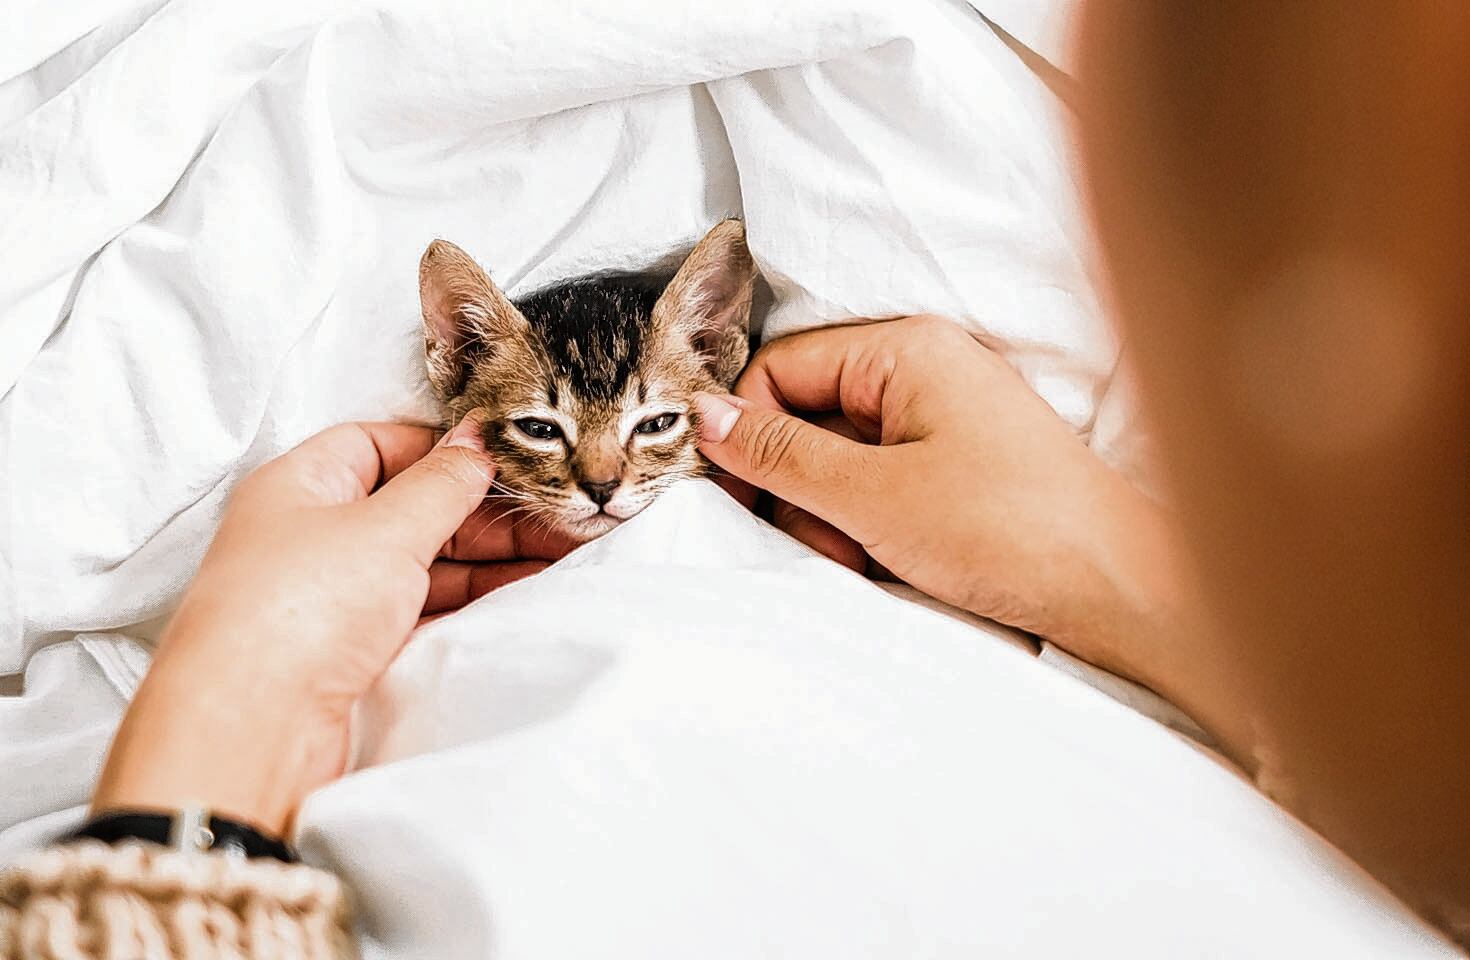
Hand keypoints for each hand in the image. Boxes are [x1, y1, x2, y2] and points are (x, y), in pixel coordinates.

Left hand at [92, 416, 575, 833]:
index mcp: (300, 484)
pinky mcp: (346, 650)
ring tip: (559, 560)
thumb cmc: (300, 612)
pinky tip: (516, 597)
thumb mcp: (386, 529)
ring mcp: (328, 595)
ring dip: (487, 560)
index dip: (447, 449)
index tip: (512, 461)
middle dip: (486, 513)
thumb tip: (475, 441)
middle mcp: (310, 534)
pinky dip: (466, 600)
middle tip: (560, 520)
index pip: (382, 443)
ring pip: (421, 561)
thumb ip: (441, 483)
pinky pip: (419, 608)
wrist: (249, 732)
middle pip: (411, 505)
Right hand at [694, 316, 1188, 689]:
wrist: (1122, 590)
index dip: (748, 433)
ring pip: (841, 455)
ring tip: (866, 557)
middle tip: (826, 543)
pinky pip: (881, 480)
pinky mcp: (960, 462)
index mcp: (906, 350)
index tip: (742, 498)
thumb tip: (703, 415)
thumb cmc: (1009, 530)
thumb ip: (781, 452)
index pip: (781, 368)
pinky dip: (869, 521)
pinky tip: (891, 558)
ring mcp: (946, 417)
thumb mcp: (871, 495)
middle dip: (799, 486)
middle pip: (808, 412)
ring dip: (832, 513)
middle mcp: (926, 369)